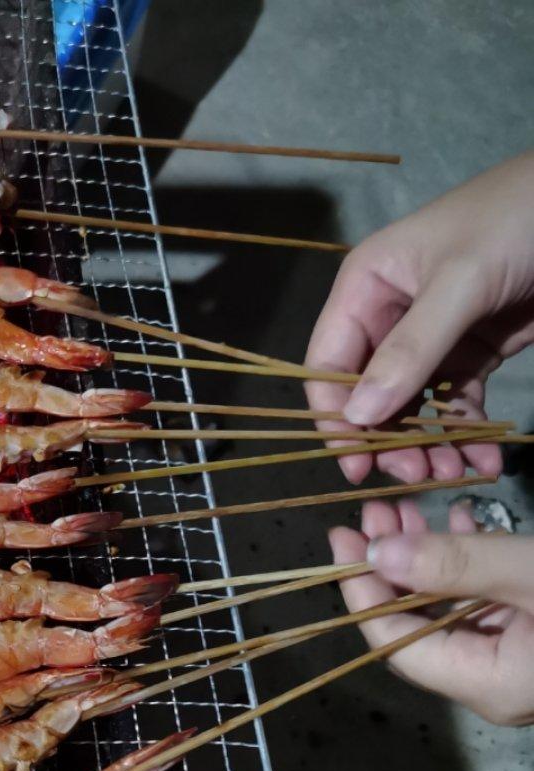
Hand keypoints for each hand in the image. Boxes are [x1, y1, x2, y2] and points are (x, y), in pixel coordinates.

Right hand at [305, 150, 533, 483]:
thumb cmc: (514, 222)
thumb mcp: (460, 283)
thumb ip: (411, 350)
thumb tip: (358, 418)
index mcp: (366, 288)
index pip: (329, 365)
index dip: (335, 418)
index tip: (356, 464)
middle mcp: (388, 318)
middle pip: (369, 396)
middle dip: (389, 440)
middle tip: (416, 475)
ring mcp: (429, 339)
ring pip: (411, 409)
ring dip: (429, 446)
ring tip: (454, 472)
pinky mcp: (470, 354)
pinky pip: (456, 405)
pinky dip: (466, 436)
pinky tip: (483, 459)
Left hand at [329, 502, 533, 725]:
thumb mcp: (532, 571)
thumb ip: (456, 564)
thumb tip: (377, 554)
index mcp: (487, 685)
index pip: (396, 644)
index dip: (363, 592)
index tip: (343, 540)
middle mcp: (493, 685)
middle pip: (418, 627)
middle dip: (391, 566)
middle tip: (374, 513)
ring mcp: (516, 664)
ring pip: (450, 611)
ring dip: (427, 559)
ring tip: (406, 509)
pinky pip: (485, 605)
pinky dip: (468, 565)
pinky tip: (457, 520)